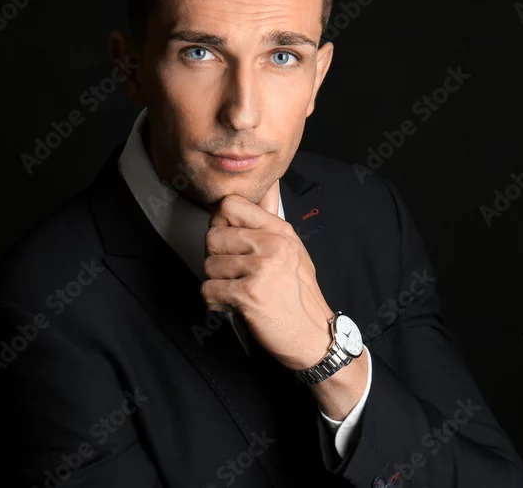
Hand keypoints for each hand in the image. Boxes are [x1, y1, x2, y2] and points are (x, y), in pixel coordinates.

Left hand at [201, 194, 334, 370]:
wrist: (314, 336)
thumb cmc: (300, 296)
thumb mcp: (292, 249)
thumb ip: (270, 222)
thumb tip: (267, 186)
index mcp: (280, 230)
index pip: (230, 205)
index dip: (220, 222)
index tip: (229, 241)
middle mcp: (273, 244)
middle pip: (213, 236)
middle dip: (216, 258)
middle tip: (234, 274)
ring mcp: (262, 268)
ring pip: (209, 264)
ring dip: (217, 283)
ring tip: (238, 291)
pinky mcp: (249, 293)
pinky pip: (209, 289)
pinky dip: (215, 302)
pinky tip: (233, 305)